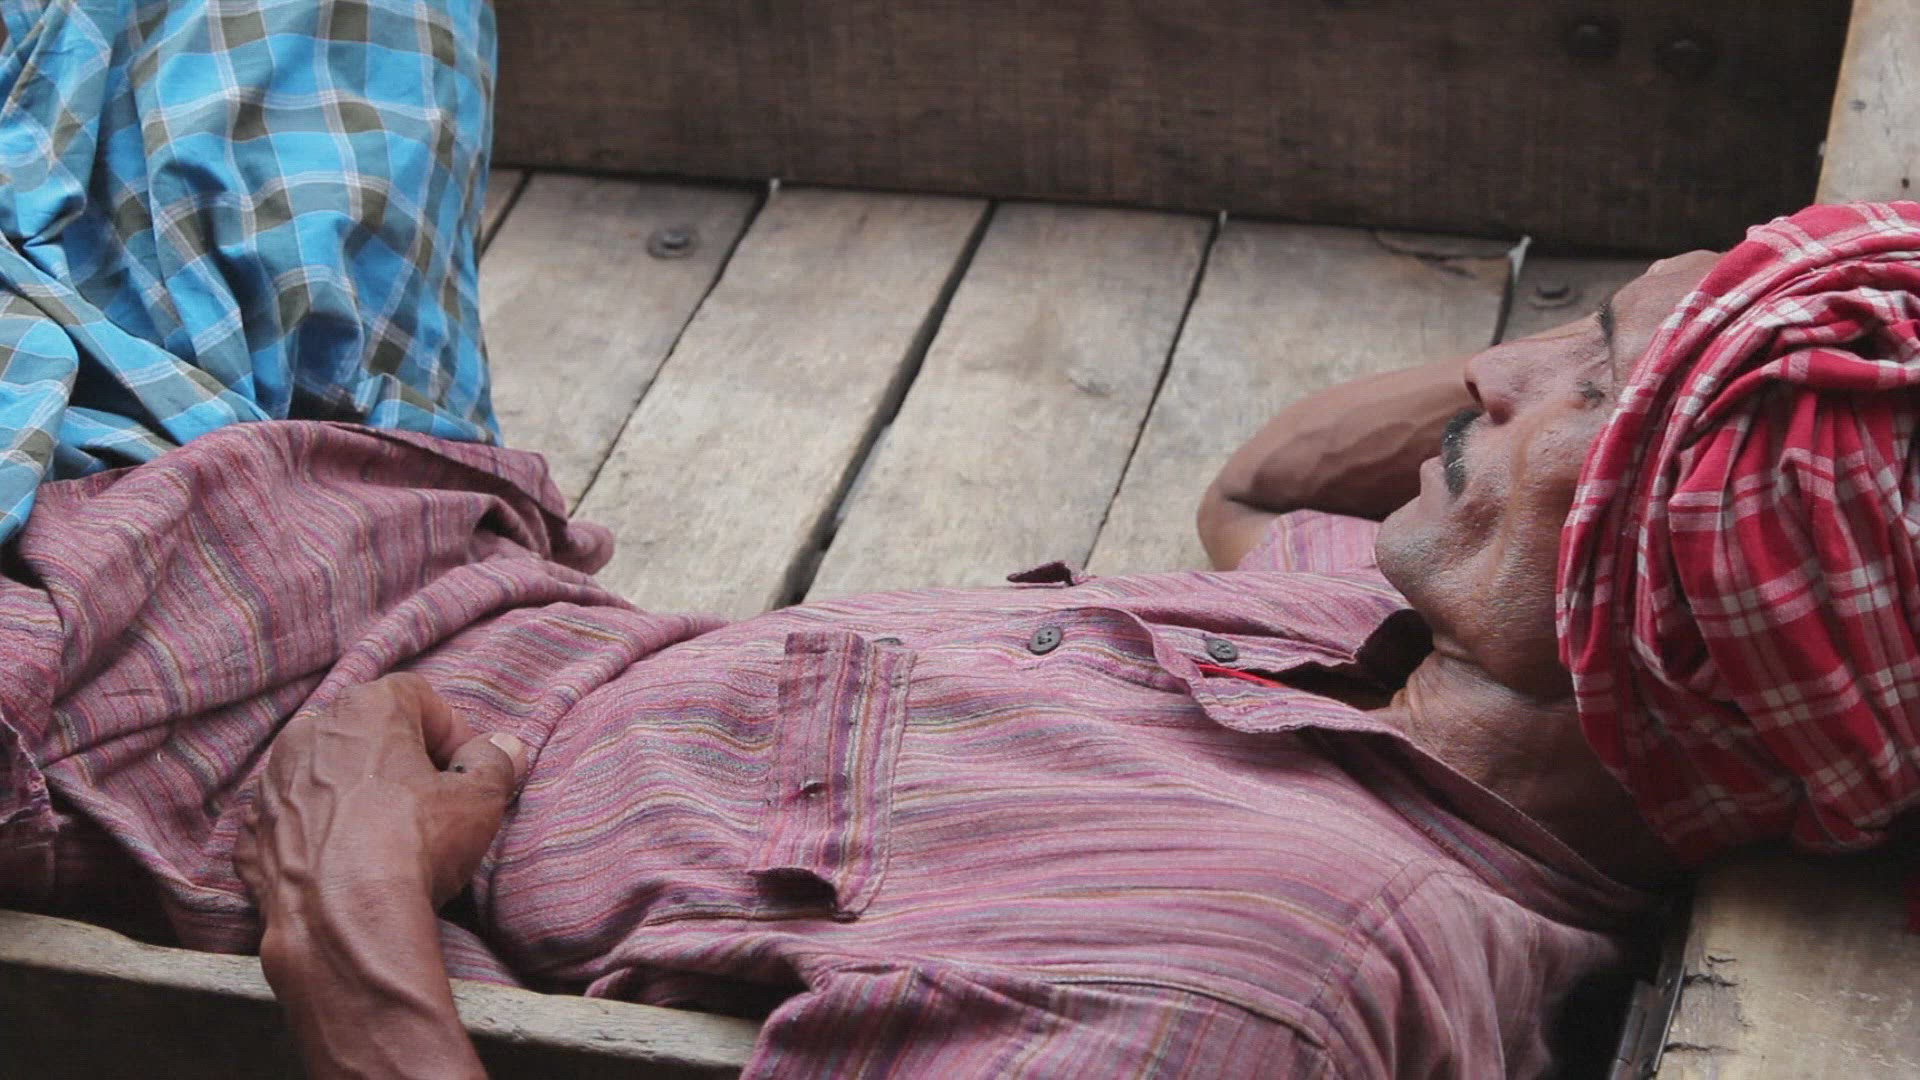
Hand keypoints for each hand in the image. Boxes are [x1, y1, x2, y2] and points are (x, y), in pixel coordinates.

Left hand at [235, 674, 514, 1079]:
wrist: (342, 922)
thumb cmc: (414, 846)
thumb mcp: (481, 800)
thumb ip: (495, 762)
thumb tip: (504, 748)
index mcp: (364, 709)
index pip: (418, 697)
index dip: (450, 732)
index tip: (465, 772)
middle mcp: (307, 733)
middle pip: (366, 732)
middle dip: (399, 760)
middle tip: (430, 803)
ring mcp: (271, 785)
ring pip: (322, 775)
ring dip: (353, 795)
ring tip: (386, 838)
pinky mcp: (251, 835)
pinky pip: (293, 821)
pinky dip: (317, 834)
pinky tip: (346, 865)